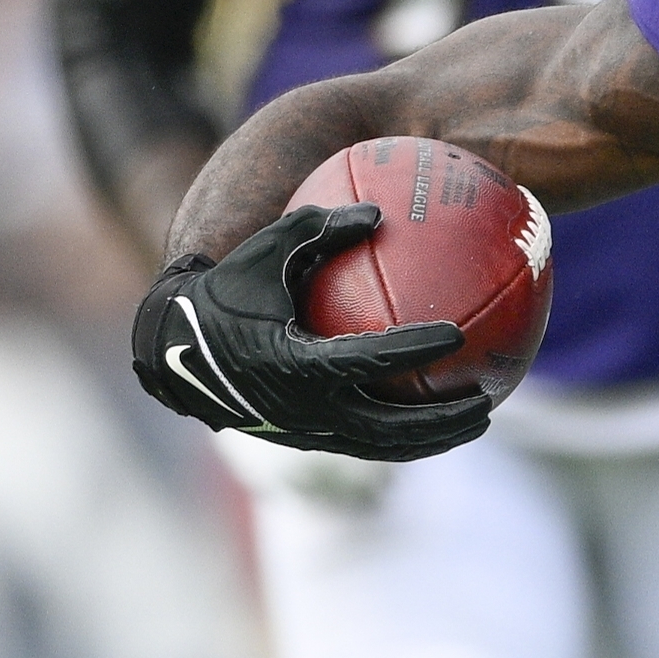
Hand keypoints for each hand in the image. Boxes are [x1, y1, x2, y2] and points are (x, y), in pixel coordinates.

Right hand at [132, 206, 496, 460]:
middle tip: (487, 400)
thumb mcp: (264, 250)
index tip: (455, 334)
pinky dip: (405, 435)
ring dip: (433, 438)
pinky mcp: (305, 439)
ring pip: (382, 446)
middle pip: (389, 429)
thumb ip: (317, 227)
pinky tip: (438, 414)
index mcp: (292, 362)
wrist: (171, 348)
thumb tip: (376, 211)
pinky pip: (367, 443)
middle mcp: (302, 407)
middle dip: (442, 421)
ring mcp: (304, 430)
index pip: (366, 360)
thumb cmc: (224, 289)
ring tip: (480, 418)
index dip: (412, 349)